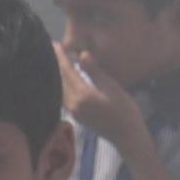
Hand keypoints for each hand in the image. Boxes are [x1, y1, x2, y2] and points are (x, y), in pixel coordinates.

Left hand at [56, 44, 153, 164]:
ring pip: (60, 87)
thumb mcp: (112, 87)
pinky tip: (65, 77)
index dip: (60, 56)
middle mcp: (72, 103)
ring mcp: (72, 110)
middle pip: (60, 79)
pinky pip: (64, 95)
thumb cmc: (124, 110)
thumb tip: (82, 54)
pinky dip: (63, 83)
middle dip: (57, 63)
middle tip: (52, 48)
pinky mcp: (75, 115)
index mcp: (81, 94)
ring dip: (59, 73)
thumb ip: (94, 71)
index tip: (53, 43)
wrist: (127, 136)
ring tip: (57, 60)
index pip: (66, 71)